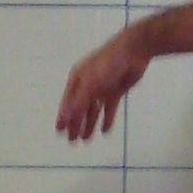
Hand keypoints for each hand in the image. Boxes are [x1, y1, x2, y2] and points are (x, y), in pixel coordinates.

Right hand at [54, 23, 150, 143]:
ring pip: (93, 110)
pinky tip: (105, 131)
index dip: (63, 116)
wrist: (134, 51)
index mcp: (78, 79)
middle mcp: (88, 84)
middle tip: (72, 141)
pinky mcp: (116, 91)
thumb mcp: (91, 82)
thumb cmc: (108, 64)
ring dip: (89, 124)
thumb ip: (79, 101)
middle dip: (75, 124)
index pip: (68, 102)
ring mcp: (102, 88)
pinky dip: (107, 119)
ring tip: (85, 139)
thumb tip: (66, 118)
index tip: (59, 131)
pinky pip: (109, 108)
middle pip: (79, 108)